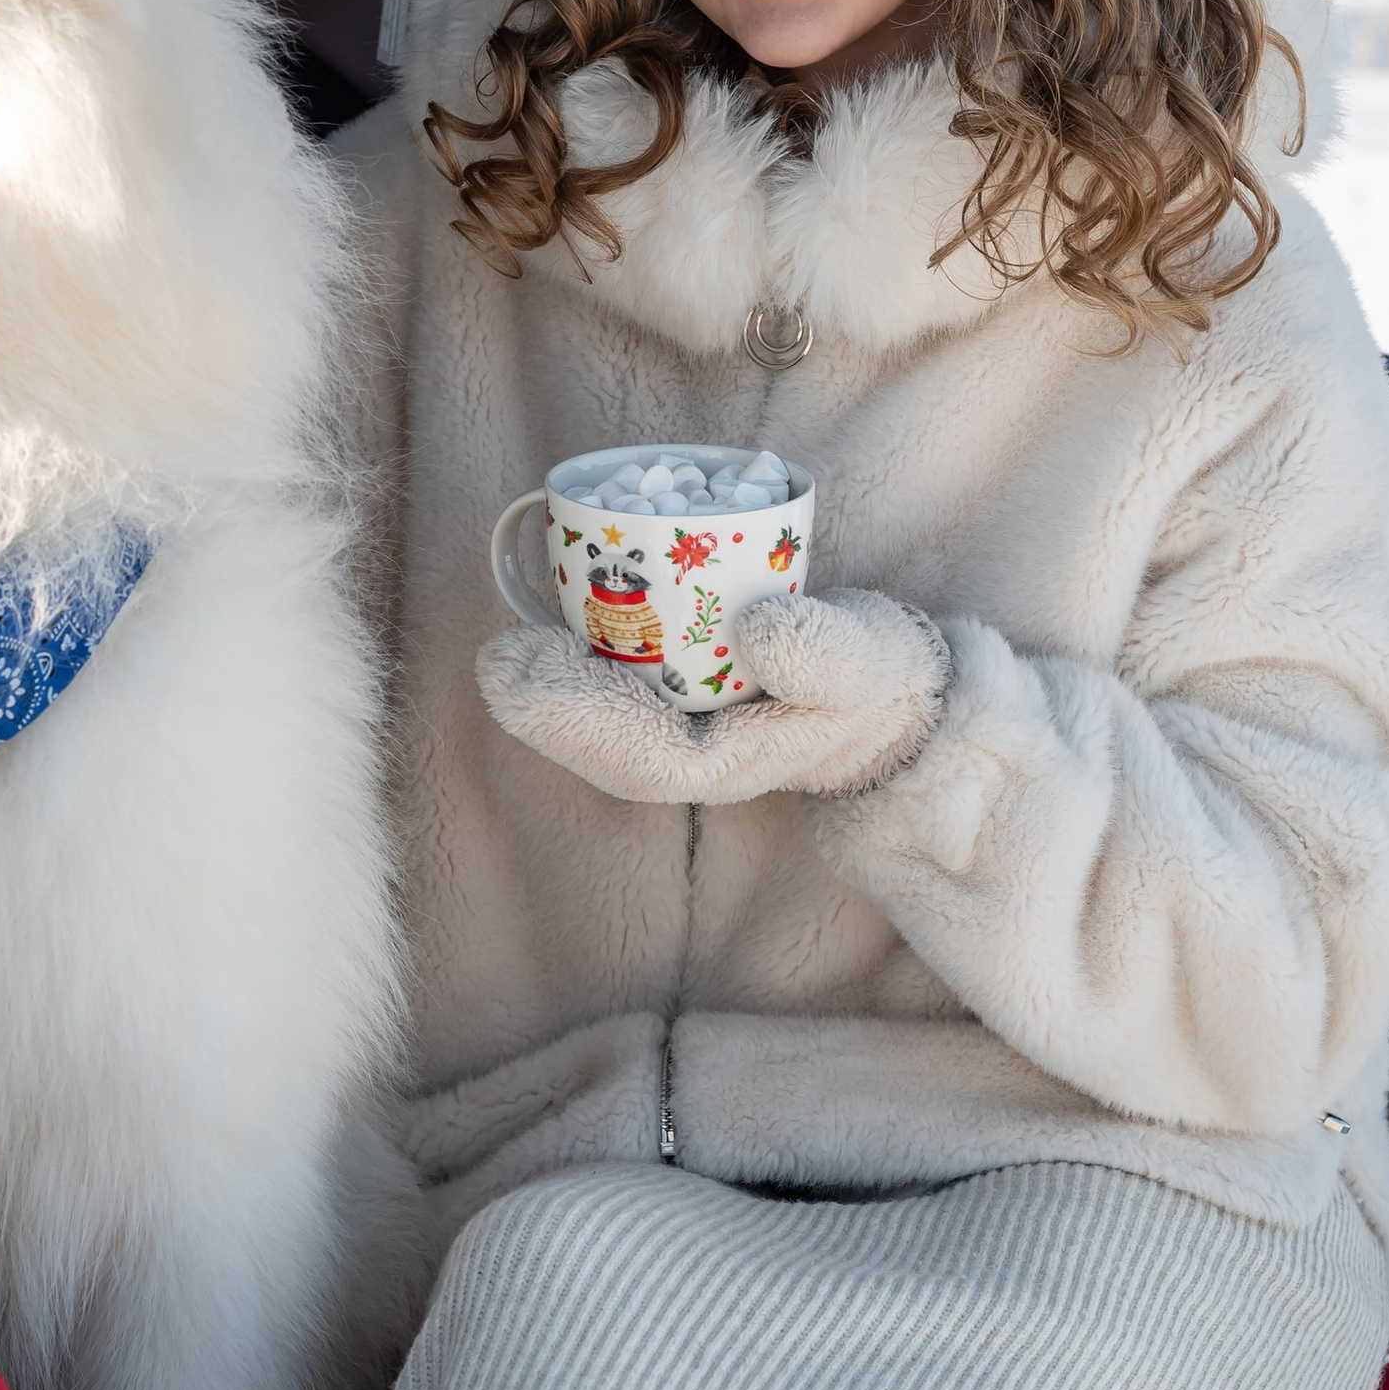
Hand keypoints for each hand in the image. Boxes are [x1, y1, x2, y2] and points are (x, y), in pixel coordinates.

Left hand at [477, 589, 948, 807]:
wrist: (889, 691)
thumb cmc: (875, 676)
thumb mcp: (866, 662)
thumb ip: (823, 654)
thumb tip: (753, 631)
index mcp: (730, 762)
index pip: (640, 759)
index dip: (577, 721)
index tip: (528, 672)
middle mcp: (694, 755)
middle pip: (605, 746)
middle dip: (547, 709)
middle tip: (499, 656)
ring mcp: (682, 728)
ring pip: (602, 720)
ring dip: (552, 689)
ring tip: (508, 647)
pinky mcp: (678, 693)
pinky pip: (616, 689)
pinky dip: (578, 662)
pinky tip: (549, 627)